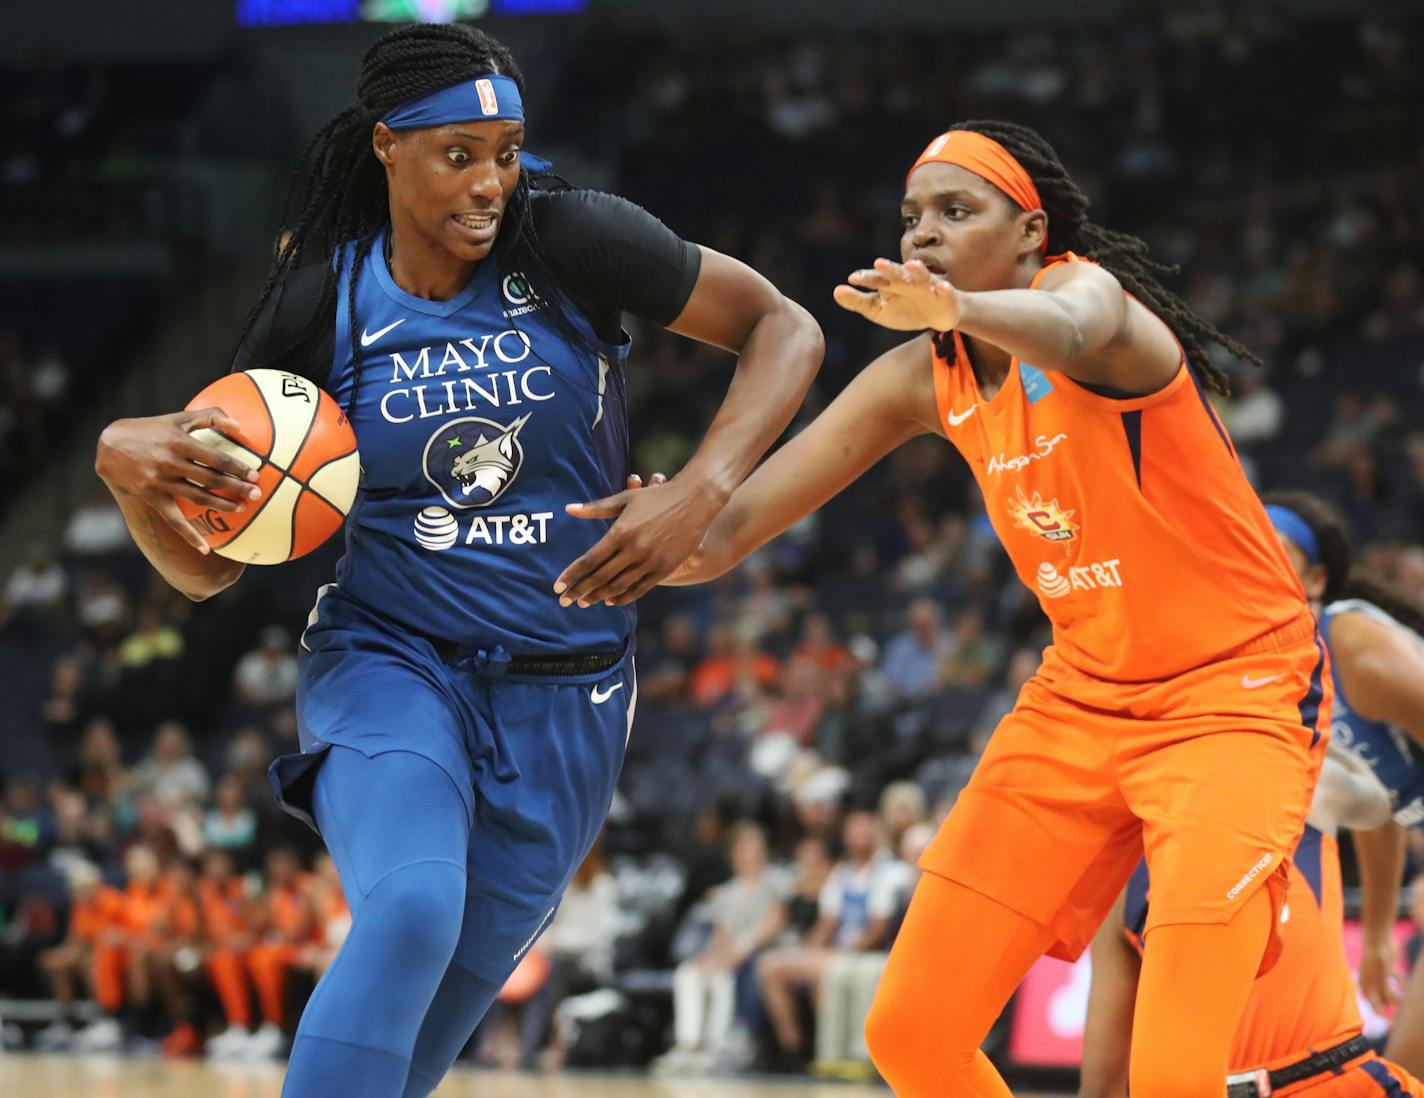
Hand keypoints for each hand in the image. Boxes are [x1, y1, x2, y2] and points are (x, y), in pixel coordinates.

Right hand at [95, 408, 261, 553]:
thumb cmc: (151, 429)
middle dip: (236, 488)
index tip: (255, 474)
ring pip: (197, 498)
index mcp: (178, 442)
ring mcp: (159, 482)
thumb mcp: (178, 418)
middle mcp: (169, 463)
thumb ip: (210, 417)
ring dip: (221, 505)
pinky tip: (206, 548)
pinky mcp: (152, 497)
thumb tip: (240, 426)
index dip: (237, 467)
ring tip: (241, 508)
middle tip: (256, 494)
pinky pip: (174, 520)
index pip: (215, 458)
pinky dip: (190, 535)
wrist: (110, 446)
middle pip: (210, 479)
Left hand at [556, 472, 721, 607]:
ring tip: (583, 602)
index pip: (590, 560)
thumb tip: (569, 509)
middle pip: (601, 577)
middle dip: (580, 590)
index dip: (572, 575)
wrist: (695, 500)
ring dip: (598, 596)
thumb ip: (595, 508)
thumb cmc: (656, 497)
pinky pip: (640, 588)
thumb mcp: (625, 499)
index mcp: (621, 532)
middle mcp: (634, 549)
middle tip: (565, 600)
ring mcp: (650, 561)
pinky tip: (610, 601)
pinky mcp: (664, 567)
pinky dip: (623, 597)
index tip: (557, 586)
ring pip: (618, 586)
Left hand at [833, 258, 960, 331]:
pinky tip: (941, 287)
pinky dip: (944, 288)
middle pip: (897, 273)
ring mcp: (927, 287)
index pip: (876, 279)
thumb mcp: (878, 309)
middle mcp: (908, 281)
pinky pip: (946, 291)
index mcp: (890, 284)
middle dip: (889, 268)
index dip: (866, 278)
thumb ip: (857, 301)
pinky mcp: (945, 295)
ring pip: (922, 276)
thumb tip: (836, 291)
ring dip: (917, 270)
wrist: (936, 316)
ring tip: (910, 266)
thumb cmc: (904, 309)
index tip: (853, 279)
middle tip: (879, 263)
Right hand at [1359, 933, 1401, 1011]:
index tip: (1392, 1021)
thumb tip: (1386, 1007)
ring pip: (1390, 991)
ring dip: (1397, 996)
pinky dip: (1401, 984)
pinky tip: (1407, 985)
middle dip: (1391, 1006)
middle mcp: (1371, 981)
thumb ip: (1384, 991)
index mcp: (1365, 984)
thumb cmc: (1376, 957)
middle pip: (1381, 999)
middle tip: (1401, 1013)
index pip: (1372, 1004)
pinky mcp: (1389, 969)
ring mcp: (1380, 975)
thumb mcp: (1381, 976)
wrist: (1379, 937)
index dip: (1381, 1013)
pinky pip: (1396, 981)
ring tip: (1406, 1001)